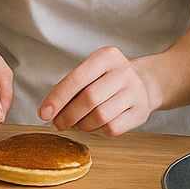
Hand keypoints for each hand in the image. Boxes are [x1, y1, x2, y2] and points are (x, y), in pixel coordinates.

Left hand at [39, 46, 160, 135]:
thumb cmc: (108, 78)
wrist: (145, 82)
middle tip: (58, 123)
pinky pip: (112, 128)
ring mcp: (135, 92)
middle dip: (67, 115)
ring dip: (82, 125)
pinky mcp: (140, 112)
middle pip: (89, 99)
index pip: (77, 78)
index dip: (58, 98)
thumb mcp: (91, 71)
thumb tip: (49, 111)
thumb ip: (70, 86)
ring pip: (100, 116)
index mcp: (106, 56)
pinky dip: (97, 131)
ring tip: (76, 124)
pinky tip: (93, 126)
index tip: (44, 113)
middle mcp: (123, 72)